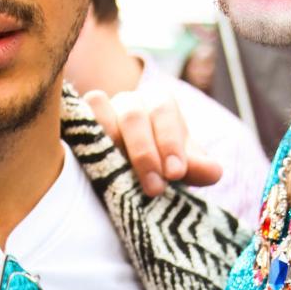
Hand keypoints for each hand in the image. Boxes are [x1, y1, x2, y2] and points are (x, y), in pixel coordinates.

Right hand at [83, 88, 223, 196]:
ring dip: (110, 144)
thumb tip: (214, 172)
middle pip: (133, 115)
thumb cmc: (160, 165)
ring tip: (120, 177)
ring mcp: (100, 108)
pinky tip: (90, 162)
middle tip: (155, 189)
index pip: (164, 112)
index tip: (176, 174)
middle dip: (145, 153)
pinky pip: (76, 118)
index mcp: (160, 103)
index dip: (170, 142)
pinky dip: (81, 134)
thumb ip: (198, 168)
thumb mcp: (181, 167)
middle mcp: (129, 100)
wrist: (129, 171)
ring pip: (99, 111)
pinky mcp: (76, 120)